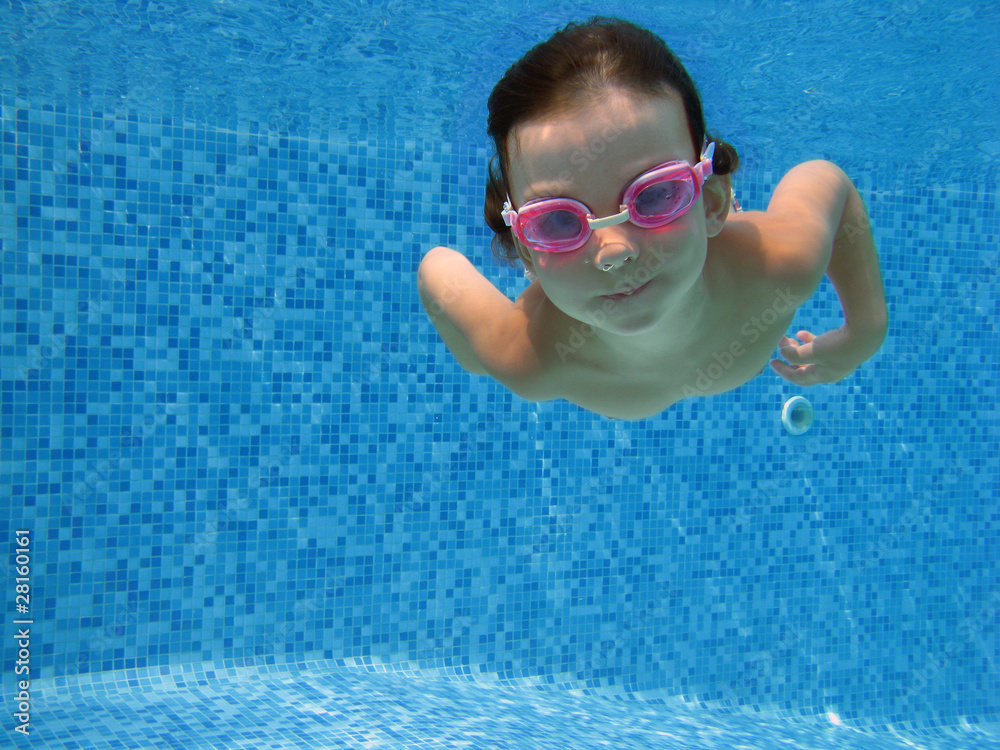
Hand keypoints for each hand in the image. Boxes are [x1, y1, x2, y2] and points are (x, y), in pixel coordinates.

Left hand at [769, 325, 883, 385]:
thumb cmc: (838, 345)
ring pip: (812, 356)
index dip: (783, 370)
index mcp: (822, 376)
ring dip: (799, 348)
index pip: (798, 378)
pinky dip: (811, 341)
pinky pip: (822, 348)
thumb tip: (783, 353)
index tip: (771, 361)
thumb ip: (795, 355)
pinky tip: (801, 333)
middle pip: (804, 367)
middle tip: (780, 344)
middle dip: (790, 356)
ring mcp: (837, 360)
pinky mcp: (843, 348)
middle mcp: (830, 372)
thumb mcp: (812, 351)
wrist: (867, 332)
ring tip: (789, 337)